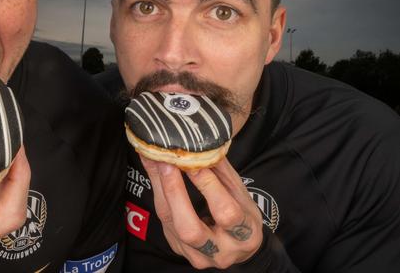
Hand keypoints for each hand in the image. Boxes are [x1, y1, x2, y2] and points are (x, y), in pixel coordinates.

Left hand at [141, 156, 262, 269]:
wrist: (237, 247)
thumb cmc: (241, 213)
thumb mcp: (240, 192)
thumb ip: (221, 171)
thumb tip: (201, 143)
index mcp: (245, 236)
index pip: (226, 213)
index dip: (208, 186)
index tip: (193, 161)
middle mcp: (221, 253)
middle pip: (191, 230)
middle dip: (175, 193)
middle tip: (166, 163)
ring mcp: (197, 256)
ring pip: (172, 226)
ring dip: (162, 190)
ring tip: (155, 161)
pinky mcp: (179, 250)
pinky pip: (164, 222)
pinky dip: (158, 194)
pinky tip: (154, 172)